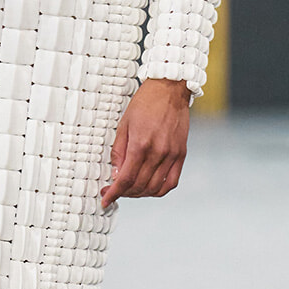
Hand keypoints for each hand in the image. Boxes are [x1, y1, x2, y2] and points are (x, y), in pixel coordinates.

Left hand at [101, 78, 190, 209]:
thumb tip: (115, 174)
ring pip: (155, 188)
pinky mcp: (181, 154)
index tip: (106, 199)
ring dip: (140, 194)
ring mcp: (172, 155)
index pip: (126, 179)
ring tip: (130, 190)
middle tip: (115, 191)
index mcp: (140, 144)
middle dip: (124, 193)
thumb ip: (119, 151)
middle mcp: (158, 152)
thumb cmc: (145, 104)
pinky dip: (159, 190)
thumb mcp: (123, 125)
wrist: (169, 90)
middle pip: (139, 186)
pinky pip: (171, 182)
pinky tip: (149, 188)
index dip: (114, 193)